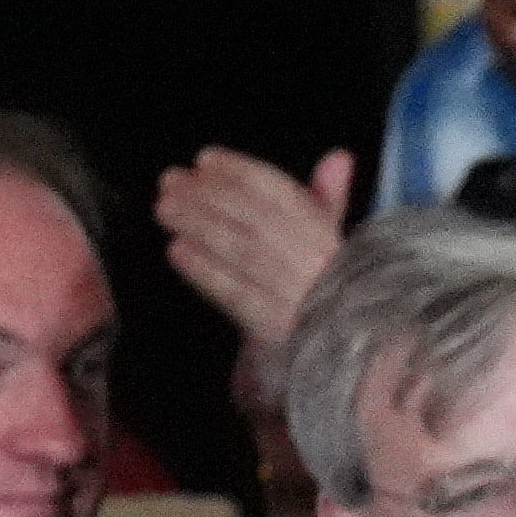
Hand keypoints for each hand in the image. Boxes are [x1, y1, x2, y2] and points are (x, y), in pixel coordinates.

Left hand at [155, 146, 354, 384]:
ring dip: (199, 225)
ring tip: (165, 209)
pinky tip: (178, 251)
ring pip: (242, 252)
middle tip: (170, 181)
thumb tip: (338, 157)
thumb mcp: (336, 246)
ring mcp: (297, 300)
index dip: (243, 172)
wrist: (349, 359)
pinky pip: (236, 294)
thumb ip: (331, 201)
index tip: (206, 159)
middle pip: (257, 220)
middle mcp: (317, 267)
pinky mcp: (276, 331)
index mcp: (332, 241)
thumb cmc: (332, 294)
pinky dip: (204, 271)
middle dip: (209, 195)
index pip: (285, 196)